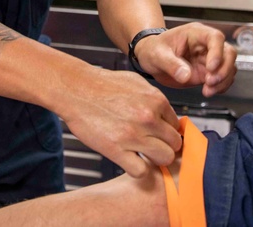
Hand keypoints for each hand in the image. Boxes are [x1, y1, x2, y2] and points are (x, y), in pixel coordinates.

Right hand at [59, 66, 181, 178]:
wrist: (76, 89)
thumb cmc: (102, 85)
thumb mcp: (136, 82)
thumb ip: (154, 99)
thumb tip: (166, 115)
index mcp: (156, 99)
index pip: (177, 125)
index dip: (168, 132)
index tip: (159, 135)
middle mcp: (148, 117)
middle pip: (175, 144)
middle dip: (166, 146)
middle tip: (153, 146)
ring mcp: (133, 135)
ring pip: (164, 158)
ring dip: (155, 159)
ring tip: (143, 154)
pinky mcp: (116, 149)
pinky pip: (141, 171)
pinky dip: (137, 169)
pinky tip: (130, 160)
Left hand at [134, 23, 236, 96]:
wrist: (150, 58)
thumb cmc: (153, 50)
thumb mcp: (157, 55)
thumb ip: (171, 64)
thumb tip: (186, 75)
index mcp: (195, 33)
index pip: (215, 37)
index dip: (217, 52)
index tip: (210, 68)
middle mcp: (206, 45)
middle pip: (228, 52)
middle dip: (224, 69)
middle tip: (209, 82)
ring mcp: (209, 58)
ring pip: (229, 66)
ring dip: (223, 80)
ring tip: (207, 91)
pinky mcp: (208, 72)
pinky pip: (223, 78)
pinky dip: (220, 87)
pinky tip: (208, 92)